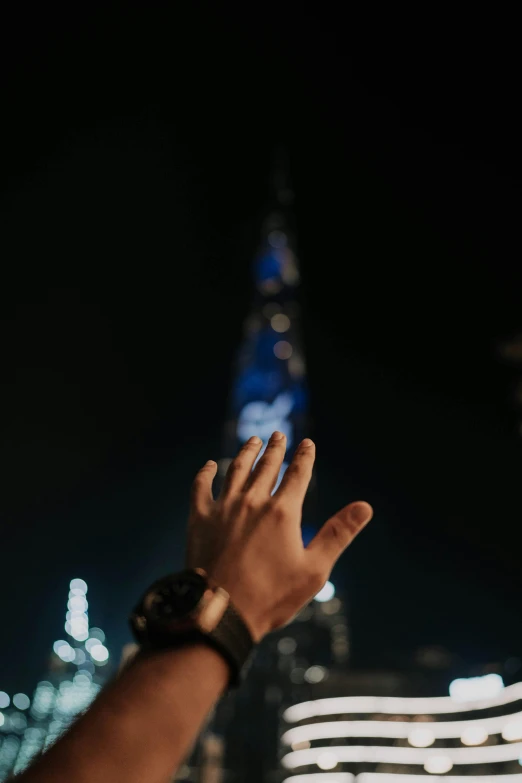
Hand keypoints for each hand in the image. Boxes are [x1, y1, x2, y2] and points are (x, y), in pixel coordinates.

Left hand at [185, 432, 372, 642]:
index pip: (297, 474)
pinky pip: (202, 487)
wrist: (220, 611)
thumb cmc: (271, 596)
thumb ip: (338, 533)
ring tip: (253, 441)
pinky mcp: (200, 518)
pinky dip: (206, 473)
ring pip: (237, 470)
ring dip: (247, 453)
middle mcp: (253, 502)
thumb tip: (365, 507)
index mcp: (283, 512)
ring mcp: (224, 508)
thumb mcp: (314, 569)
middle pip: (267, 466)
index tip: (307, 443)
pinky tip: (210, 466)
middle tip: (279, 435)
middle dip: (275, 448)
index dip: (304, 456)